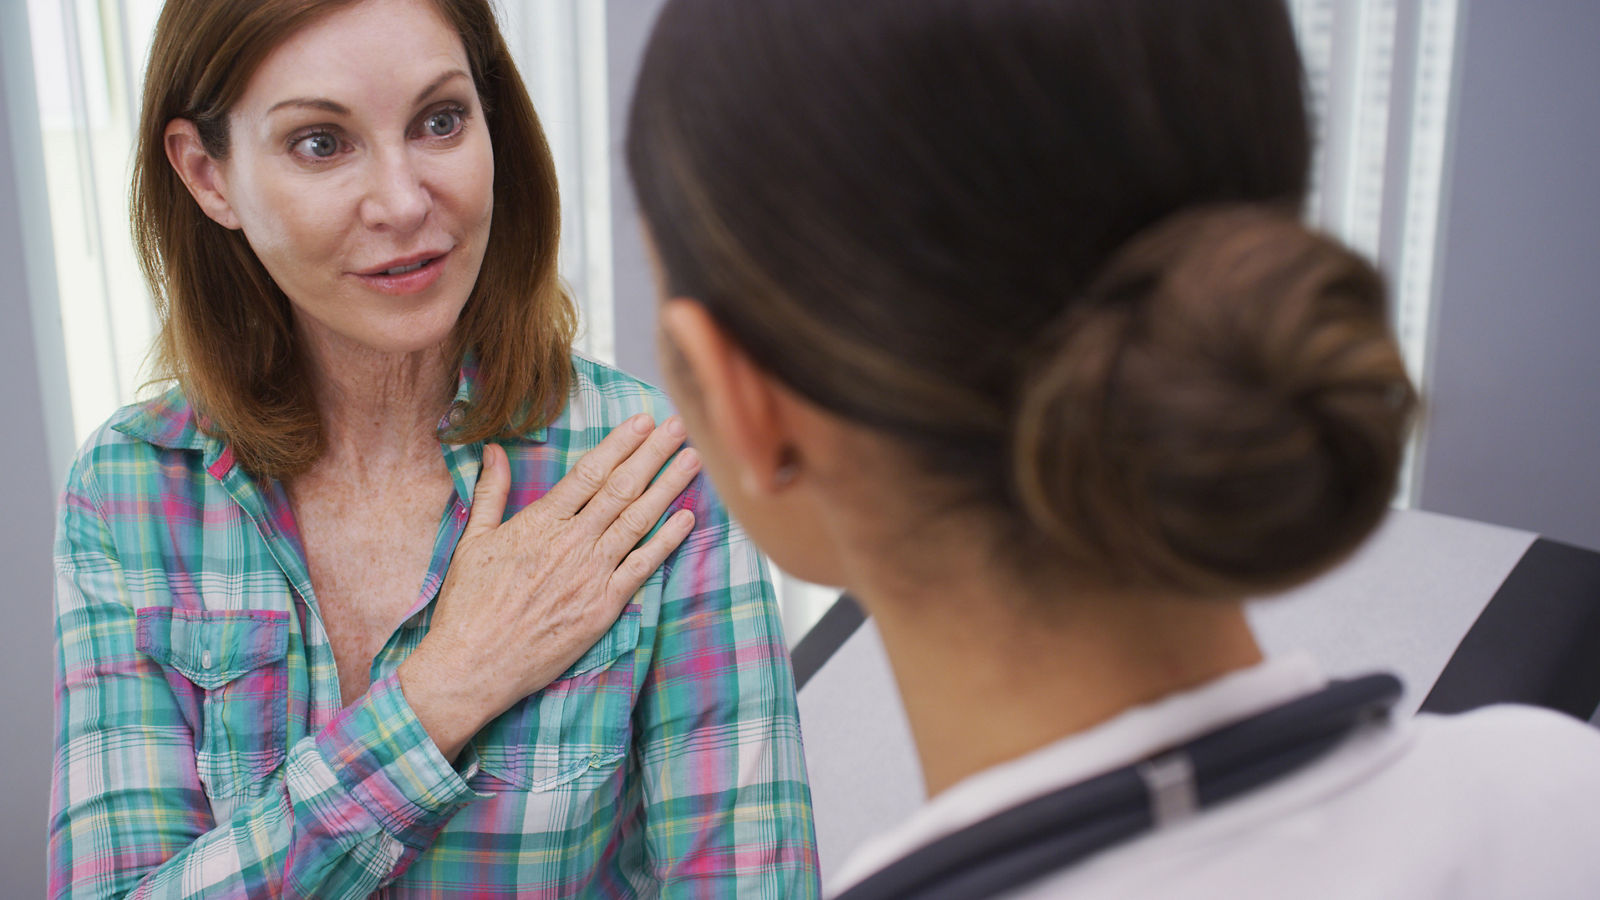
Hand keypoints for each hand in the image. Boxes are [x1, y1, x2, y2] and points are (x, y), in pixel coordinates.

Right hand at [398, 414, 699, 760]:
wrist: (473, 664)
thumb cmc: (469, 606)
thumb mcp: (473, 541)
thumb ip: (491, 492)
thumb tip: (495, 450)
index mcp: (541, 522)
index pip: (590, 472)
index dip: (621, 444)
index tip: (643, 421)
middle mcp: (573, 542)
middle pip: (622, 488)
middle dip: (653, 454)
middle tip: (678, 427)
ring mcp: (592, 574)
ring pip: (639, 521)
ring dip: (669, 487)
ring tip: (692, 460)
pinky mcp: (604, 606)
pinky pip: (643, 566)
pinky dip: (667, 541)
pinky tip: (687, 519)